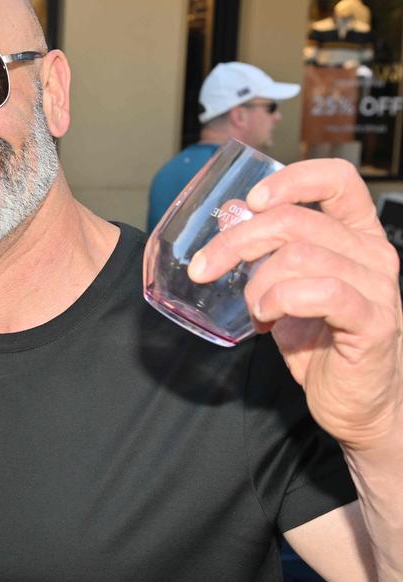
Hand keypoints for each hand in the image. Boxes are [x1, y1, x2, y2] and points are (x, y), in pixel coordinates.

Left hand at [188, 158, 402, 448]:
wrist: (358, 401)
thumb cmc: (320, 343)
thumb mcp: (285, 289)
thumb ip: (265, 255)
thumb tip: (230, 217)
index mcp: (355, 235)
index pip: (337, 180)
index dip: (291, 179)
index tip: (251, 201)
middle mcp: (372, 254)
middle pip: (295, 220)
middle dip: (237, 241)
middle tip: (205, 268)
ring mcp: (377, 287)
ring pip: (300, 256)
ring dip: (258, 282)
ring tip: (253, 308)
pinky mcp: (373, 322)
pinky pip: (322, 293)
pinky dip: (280, 300)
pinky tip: (267, 318)